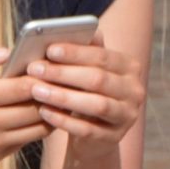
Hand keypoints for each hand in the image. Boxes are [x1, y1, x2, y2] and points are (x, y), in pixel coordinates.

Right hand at [0, 43, 50, 168]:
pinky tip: (36, 115)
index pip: (23, 86)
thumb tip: (4, 51)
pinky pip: (24, 142)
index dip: (42, 76)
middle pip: (36, 108)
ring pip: (36, 129)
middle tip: (61, 81)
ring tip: (55, 98)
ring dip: (48, 113)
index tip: (50, 67)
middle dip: (51, 94)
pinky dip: (34, 129)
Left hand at [24, 34, 145, 158]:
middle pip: (98, 79)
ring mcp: (127, 116)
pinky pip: (87, 130)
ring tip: (36, 90)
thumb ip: (84, 52)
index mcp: (130, 67)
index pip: (102, 56)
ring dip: (62, 96)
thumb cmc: (87, 93)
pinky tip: (44, 112)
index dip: (75, 53)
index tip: (49, 49)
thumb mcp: (88, 71)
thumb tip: (74, 30)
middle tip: (34, 69)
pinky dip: (64, 120)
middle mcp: (134, 91)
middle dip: (63, 73)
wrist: (94, 135)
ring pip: (95, 105)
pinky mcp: (113, 138)